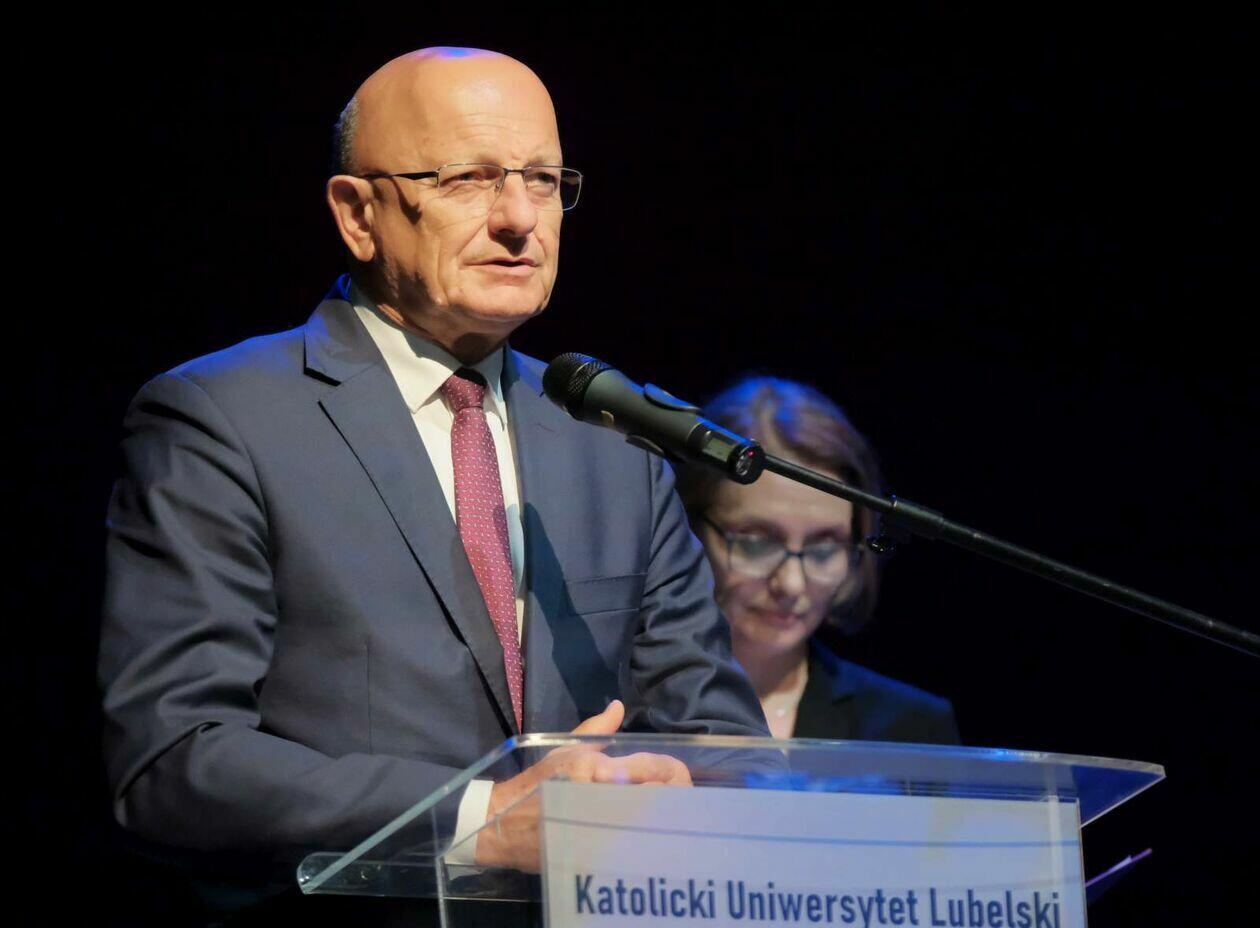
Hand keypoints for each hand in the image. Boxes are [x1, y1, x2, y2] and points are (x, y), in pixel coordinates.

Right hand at [473, 700, 691, 870]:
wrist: (504, 825)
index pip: (653, 767)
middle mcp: (603, 797)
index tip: (670, 773)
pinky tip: (649, 836)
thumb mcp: (568, 750)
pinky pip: (637, 844)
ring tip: (664, 815)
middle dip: (671, 795)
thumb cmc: (538, 783)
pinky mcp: (599, 851)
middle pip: (661, 797)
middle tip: (673, 796)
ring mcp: (603, 827)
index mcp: (599, 768)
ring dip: (662, 817)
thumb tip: (618, 707)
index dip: (668, 770)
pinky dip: (647, 838)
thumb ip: (599, 729)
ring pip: (652, 822)